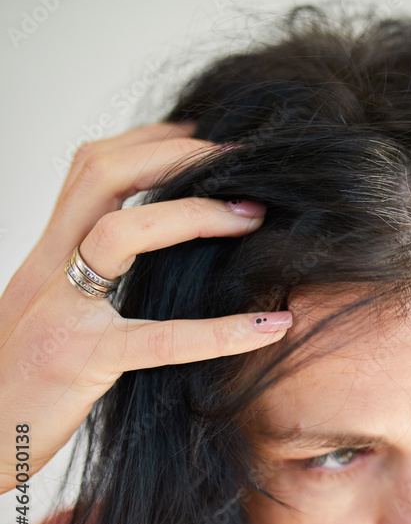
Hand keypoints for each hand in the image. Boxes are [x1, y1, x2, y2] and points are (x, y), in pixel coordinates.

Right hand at [0, 122, 292, 493]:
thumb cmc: (19, 386)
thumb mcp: (46, 316)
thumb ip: (84, 282)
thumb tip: (145, 260)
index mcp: (44, 258)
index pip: (89, 171)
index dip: (147, 141)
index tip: (201, 137)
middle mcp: (45, 271)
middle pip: (101, 177)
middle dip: (174, 157)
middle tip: (238, 160)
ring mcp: (60, 313)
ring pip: (119, 235)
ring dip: (194, 215)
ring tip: (254, 216)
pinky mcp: (81, 362)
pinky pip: (160, 340)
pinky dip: (222, 331)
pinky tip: (271, 327)